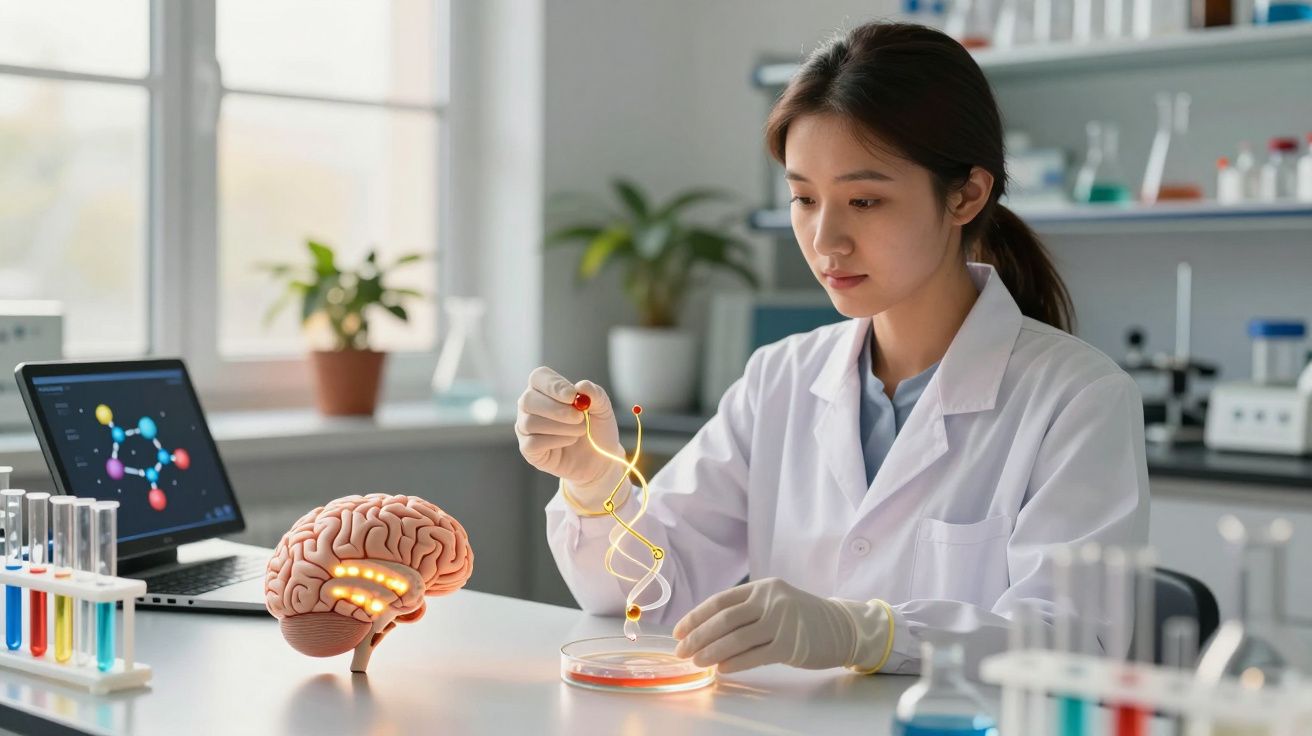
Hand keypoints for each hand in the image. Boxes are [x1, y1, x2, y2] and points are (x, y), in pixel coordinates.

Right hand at [516, 366, 626, 509]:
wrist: (600, 458)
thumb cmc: (596, 428)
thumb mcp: (603, 409)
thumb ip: (596, 394)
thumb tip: (581, 386)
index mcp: (545, 389)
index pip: (539, 378)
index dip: (553, 385)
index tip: (572, 395)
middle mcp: (530, 405)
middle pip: (528, 399)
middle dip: (555, 409)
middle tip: (578, 417)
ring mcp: (526, 427)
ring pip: (531, 422)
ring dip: (561, 427)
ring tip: (580, 431)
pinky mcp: (528, 448)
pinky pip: (533, 443)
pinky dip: (555, 442)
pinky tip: (569, 441)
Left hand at [672, 578, 858, 673]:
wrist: (842, 627)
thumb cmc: (802, 617)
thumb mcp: (774, 602)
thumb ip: (746, 610)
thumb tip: (706, 631)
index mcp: (762, 587)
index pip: (720, 601)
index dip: (696, 616)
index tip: (678, 631)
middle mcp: (770, 600)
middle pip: (724, 619)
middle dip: (698, 636)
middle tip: (681, 651)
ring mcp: (782, 621)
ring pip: (736, 638)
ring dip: (711, 652)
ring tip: (696, 662)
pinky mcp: (791, 644)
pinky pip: (755, 656)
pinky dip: (734, 663)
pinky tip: (720, 669)